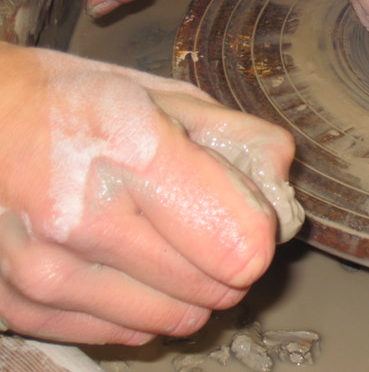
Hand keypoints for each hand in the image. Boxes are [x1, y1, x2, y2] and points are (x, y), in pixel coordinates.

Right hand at [0, 43, 299, 344]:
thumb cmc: (74, 101)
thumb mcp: (163, 93)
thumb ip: (237, 137)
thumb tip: (283, 180)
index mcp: (133, 154)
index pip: (243, 247)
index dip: (257, 227)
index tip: (243, 208)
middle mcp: (86, 220)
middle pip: (217, 289)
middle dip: (227, 257)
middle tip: (202, 220)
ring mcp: (47, 271)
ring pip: (177, 320)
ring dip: (188, 286)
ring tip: (161, 238)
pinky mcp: (21, 303)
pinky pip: (125, 333)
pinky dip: (141, 303)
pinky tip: (124, 261)